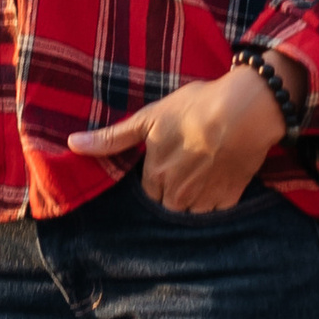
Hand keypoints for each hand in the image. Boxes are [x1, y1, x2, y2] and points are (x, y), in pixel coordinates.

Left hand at [69, 62, 290, 210]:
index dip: (158, 174)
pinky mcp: (231, 198)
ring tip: (206, 167)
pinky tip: (222, 173)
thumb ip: (112, 138)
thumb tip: (73, 145)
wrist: (245, 110)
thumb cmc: (195, 109)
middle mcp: (178, 195)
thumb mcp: (148, 118)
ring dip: (196, 195)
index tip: (168, 158)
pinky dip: (219, 196)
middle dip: (175, 189)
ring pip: (194, 209)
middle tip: (189, 161)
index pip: (149, 190)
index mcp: (156, 177)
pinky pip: (219, 208)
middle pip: (170, 203)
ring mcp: (206, 199)